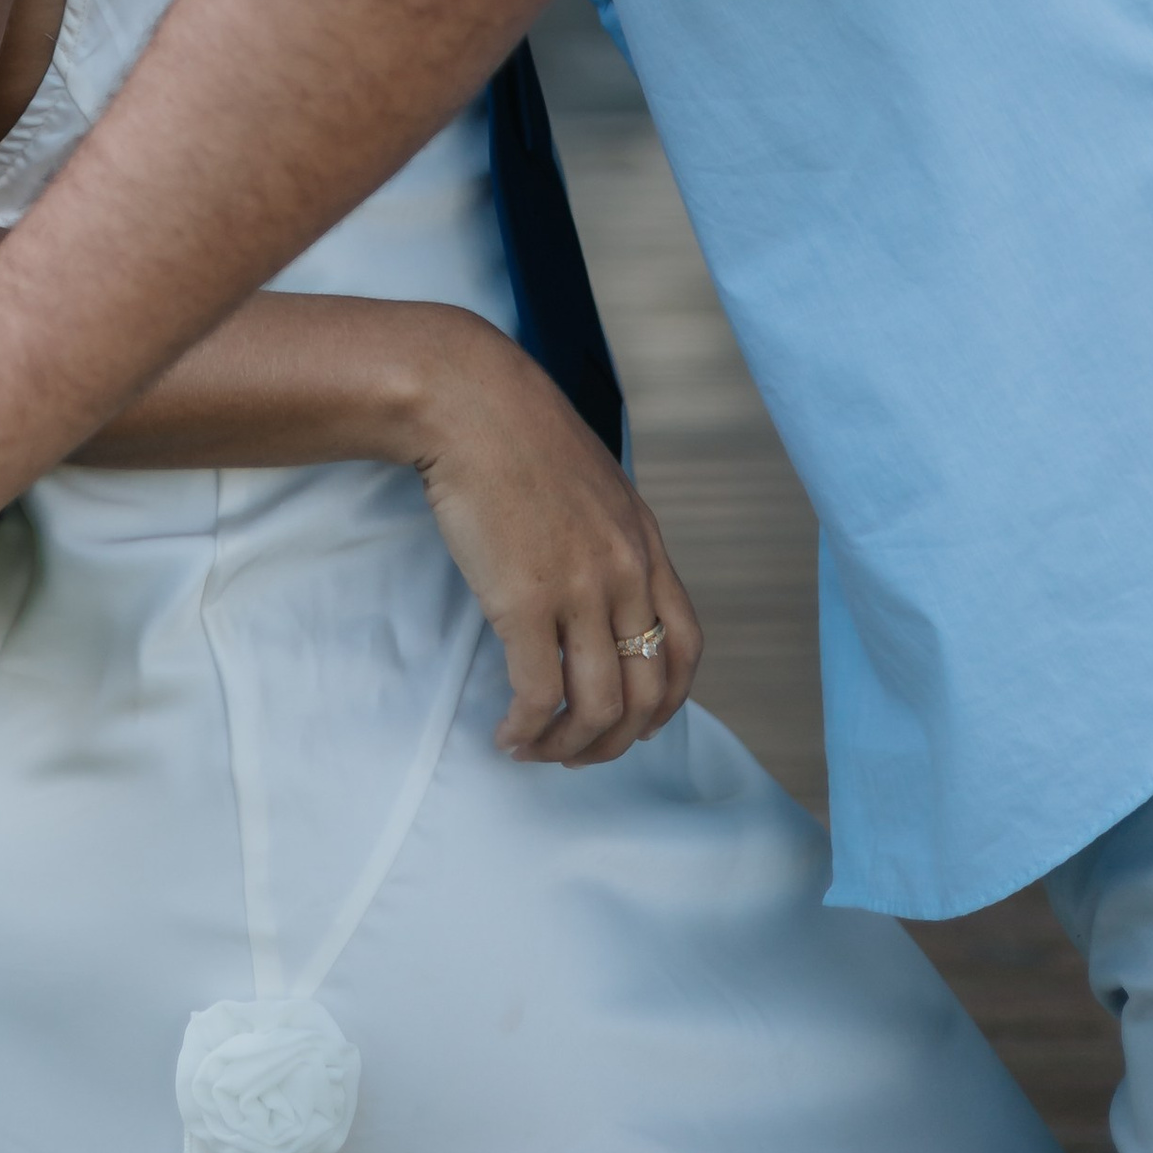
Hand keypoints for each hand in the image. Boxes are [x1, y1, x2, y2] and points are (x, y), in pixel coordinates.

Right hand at [407, 324, 701, 766]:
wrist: (468, 400)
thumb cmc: (516, 432)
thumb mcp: (591, 482)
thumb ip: (607, 535)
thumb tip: (595, 584)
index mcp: (644, 542)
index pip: (685, 646)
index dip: (666, 700)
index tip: (636, 723)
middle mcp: (625, 572)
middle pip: (648, 691)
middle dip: (615, 740)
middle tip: (577, 752)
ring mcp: (579, 589)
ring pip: (599, 706)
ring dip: (570, 746)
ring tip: (535, 749)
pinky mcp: (524, 601)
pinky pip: (539, 694)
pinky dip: (526, 728)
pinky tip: (507, 733)